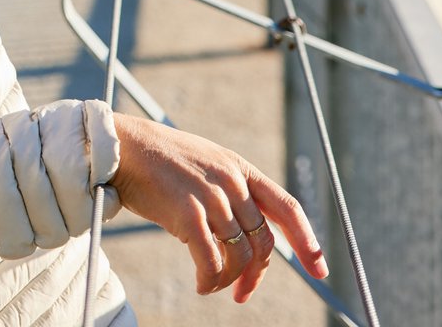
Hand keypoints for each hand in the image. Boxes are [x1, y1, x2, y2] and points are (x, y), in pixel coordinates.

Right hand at [108, 114, 328, 302]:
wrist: (121, 146)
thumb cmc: (158, 161)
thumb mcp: (205, 166)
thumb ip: (230, 192)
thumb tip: (246, 236)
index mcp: (239, 169)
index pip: (287, 207)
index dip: (307, 241)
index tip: (320, 269)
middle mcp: (231, 181)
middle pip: (262, 241)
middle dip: (256, 275)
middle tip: (243, 294)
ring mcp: (210, 197)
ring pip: (238, 255)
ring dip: (229, 280)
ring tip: (212, 284)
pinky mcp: (187, 213)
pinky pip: (211, 262)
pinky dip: (210, 281)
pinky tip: (202, 285)